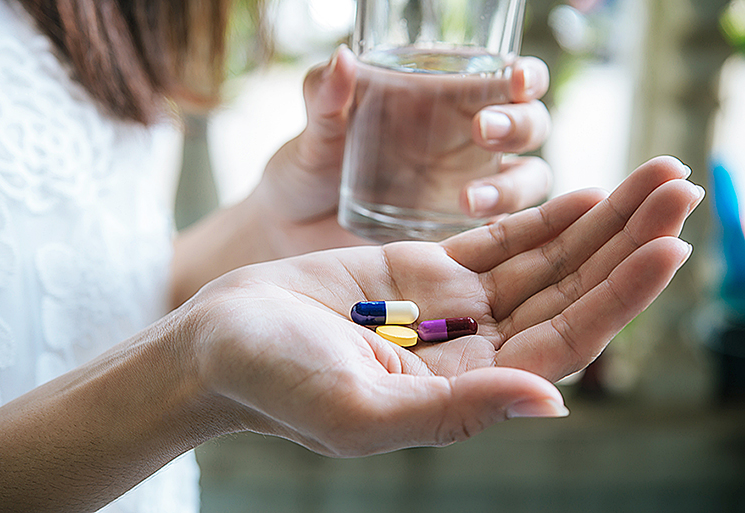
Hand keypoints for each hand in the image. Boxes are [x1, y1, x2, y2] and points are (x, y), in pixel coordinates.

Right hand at [190, 156, 701, 455]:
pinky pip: (499, 243)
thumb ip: (455, 412)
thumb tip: (553, 404)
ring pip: (544, 262)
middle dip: (627, 243)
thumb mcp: (359, 411)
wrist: (223, 342)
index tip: (668, 245)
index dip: (619, 297)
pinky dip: (543, 217)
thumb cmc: (276, 384)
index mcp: (468, 393)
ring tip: (653, 177)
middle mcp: (474, 352)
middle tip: (679, 187)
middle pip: (569, 293)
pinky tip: (586, 193)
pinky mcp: (426, 272)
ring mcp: (453, 309)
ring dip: (599, 222)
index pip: (566, 343)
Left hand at [250, 47, 552, 256]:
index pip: (508, 79)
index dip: (525, 75)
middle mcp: (469, 142)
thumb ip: (326, 96)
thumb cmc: (312, 164)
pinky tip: (476, 237)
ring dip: (512, 186)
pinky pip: (503, 233)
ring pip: (528, 180)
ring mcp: (471, 188)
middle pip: (529, 127)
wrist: (296, 227)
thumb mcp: (317, 128)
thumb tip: (343, 57)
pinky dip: (503, 233)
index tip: (513, 76)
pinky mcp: (462, 233)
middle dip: (519, 125)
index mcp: (447, 101)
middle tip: (480, 130)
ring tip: (468, 199)